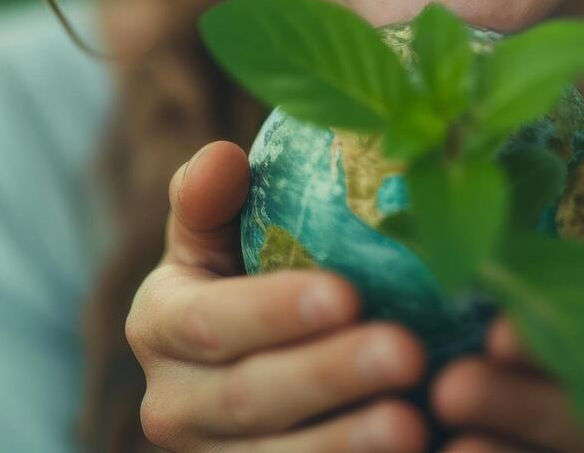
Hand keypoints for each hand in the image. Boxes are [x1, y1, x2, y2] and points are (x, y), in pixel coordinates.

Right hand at [126, 140, 430, 450]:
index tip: (346, 293)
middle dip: (329, 377)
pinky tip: (425, 452)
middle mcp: (172, 406)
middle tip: (406, 352)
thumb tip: (223, 159)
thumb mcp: (217, 238)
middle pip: (249, 399)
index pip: (208, 323)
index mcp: (158, 327)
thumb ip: (211, 198)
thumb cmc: (247, 278)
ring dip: (349, 444)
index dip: (273, 312)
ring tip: (416, 421)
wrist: (253, 372)